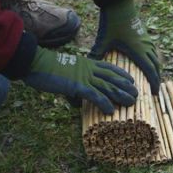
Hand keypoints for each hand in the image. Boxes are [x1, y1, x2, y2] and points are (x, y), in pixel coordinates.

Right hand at [22, 47, 137, 113]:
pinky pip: (94, 95)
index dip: (122, 75)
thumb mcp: (66, 73)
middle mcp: (89, 69)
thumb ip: (75, 86)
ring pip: (108, 87)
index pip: (110, 68)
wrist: (35, 62)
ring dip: (121, 95)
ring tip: (131, 102)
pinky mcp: (77, 86)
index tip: (131, 81)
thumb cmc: (47, 68)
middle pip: (113, 78)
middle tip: (136, 94)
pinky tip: (111, 110)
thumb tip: (75, 101)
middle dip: (126, 86)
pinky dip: (104, 103)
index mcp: (88, 64)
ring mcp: (84, 77)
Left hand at [90, 0, 160, 94]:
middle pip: (156, 67)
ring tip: (154, 79)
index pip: (150, 71)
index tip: (154, 93)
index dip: (154, 83)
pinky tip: (150, 63)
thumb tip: (88, 66)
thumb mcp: (103, 39)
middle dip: (157, 79)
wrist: (120, 4)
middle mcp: (146, 47)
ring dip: (156, 70)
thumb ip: (97, 52)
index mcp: (139, 51)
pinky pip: (154, 52)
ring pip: (156, 59)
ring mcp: (147, 41)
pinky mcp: (145, 36)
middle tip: (155, 91)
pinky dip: (154, 60)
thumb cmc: (112, 22)